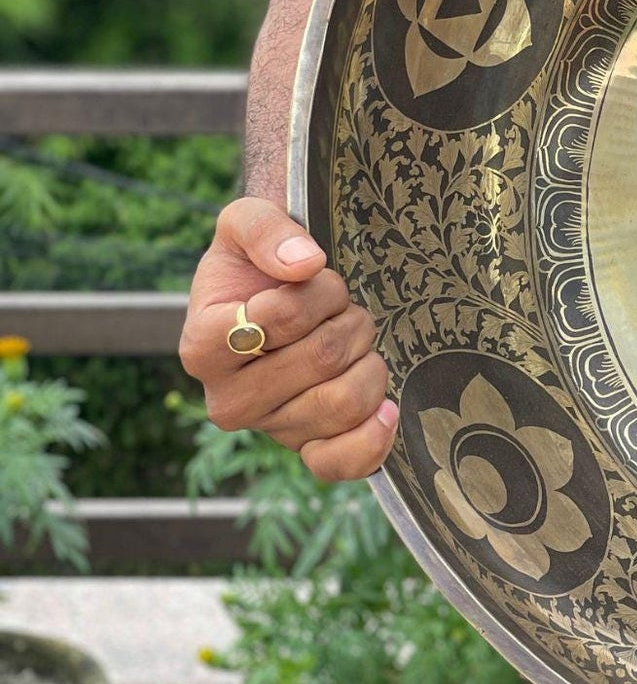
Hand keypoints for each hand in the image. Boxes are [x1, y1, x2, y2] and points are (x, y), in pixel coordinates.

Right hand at [178, 198, 396, 481]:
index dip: (319, 289)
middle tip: (341, 310)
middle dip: (350, 319)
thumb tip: (303, 263)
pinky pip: (340, 462)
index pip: (282, 316)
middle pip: (323, 357)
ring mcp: (269, 429)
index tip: (315, 278)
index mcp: (201, 346)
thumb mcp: (246, 221)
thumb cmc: (257, 262)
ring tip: (351, 342)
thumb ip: (265, 229)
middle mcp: (227, 400)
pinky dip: (373, 437)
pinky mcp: (306, 449)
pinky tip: (387, 408)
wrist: (274, 299)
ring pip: (344, 400)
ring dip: (367, 358)